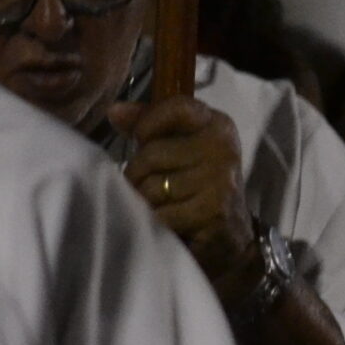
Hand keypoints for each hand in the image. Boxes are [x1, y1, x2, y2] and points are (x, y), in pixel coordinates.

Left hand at [110, 95, 258, 291]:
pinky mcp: (213, 212)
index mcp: (217, 125)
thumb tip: (114, 111)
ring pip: (151, 188)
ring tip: (161, 207)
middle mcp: (223, 148)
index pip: (175, 107)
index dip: (147, 124)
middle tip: (151, 188)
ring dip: (146, 203)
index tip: (142, 140)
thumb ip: (149, 127)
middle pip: (151, 154)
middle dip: (138, 175)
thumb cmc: (196, 187)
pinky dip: (156, 224)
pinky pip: (160, 215)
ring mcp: (220, 181)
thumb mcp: (179, 149)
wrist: (230, 237)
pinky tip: (169, 224)